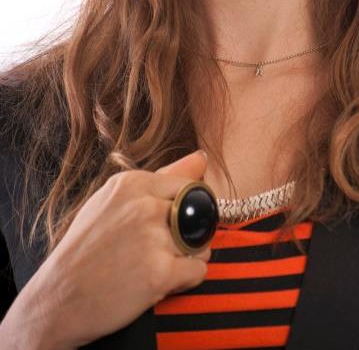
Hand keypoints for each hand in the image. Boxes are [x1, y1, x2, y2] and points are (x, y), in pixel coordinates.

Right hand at [22, 150, 210, 347]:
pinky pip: (198, 270)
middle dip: (188, 233)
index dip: (185, 209)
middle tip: (162, 248)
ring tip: (157, 265)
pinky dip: (186, 280)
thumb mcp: (113, 200)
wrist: (56, 300)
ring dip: (187, 258)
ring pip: (201, 244)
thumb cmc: (85, 249)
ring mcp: (153, 239)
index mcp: (133, 184)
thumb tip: (201, 158)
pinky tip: (161, 281)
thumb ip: (161, 178)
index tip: (169, 224)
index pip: (189, 186)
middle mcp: (144, 206)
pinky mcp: (159, 273)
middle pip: (197, 214)